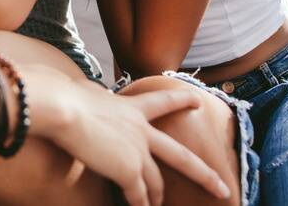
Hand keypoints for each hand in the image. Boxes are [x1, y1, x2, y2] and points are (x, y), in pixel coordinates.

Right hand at [28, 67, 230, 205]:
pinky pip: (138, 195)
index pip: (163, 102)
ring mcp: (137, 151)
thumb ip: (93, 97)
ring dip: (157, 197)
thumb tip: (81, 92)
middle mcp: (141, 129)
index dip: (182, 101)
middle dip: (205, 175)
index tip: (197, 100)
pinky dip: (140, 204)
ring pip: (157, 182)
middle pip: (181, 156)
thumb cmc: (65, 98)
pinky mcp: (128, 170)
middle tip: (222, 189)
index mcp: (132, 108)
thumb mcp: (86, 93)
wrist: (64, 109)